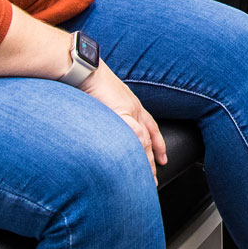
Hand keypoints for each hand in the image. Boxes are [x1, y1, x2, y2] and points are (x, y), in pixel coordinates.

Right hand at [80, 64, 166, 180]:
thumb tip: (100, 123)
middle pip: (150, 139)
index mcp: (130, 104)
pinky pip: (135, 138)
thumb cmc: (87, 79)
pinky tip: (136, 169)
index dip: (157, 144)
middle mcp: (135, 108)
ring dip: (147, 163)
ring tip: (148, 181)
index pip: (150, 128)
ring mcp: (131, 111)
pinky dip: (137, 155)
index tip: (162, 160)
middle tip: (155, 181)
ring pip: (144, 142)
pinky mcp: (123, 114)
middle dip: (153, 161)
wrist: (85, 67)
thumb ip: (105, 111)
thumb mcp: (101, 98)